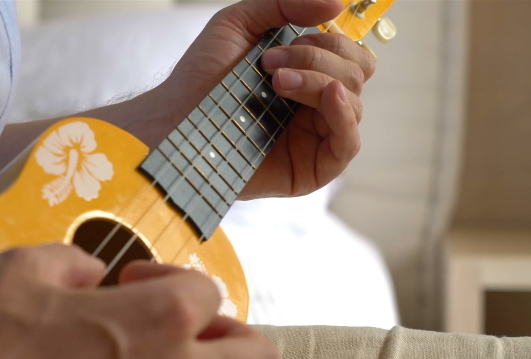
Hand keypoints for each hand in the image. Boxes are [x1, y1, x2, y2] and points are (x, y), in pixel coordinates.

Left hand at [158, 0, 374, 198]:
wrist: (173, 120)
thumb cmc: (201, 76)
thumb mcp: (240, 23)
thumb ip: (286, 4)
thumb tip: (338, 4)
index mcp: (308, 76)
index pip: (351, 55)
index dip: (333, 40)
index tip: (291, 40)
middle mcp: (316, 108)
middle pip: (356, 74)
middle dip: (319, 59)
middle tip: (271, 65)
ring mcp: (315, 140)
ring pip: (353, 103)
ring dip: (320, 81)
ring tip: (276, 82)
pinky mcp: (309, 170)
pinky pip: (349, 144)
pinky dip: (345, 116)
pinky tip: (330, 97)